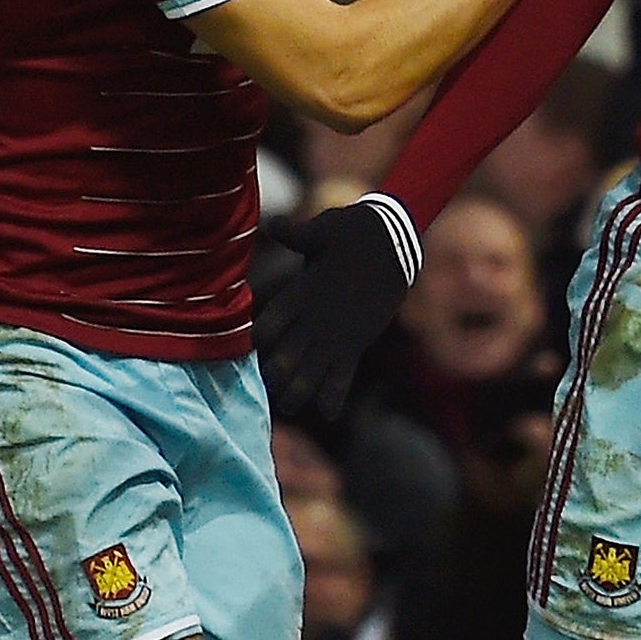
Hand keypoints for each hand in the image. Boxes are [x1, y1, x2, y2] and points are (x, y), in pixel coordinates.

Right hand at [255, 194, 420, 418]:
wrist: (385, 242)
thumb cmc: (352, 230)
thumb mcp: (325, 231)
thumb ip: (299, 235)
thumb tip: (271, 225)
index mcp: (299, 294)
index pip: (275, 319)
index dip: (265, 332)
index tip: (255, 345)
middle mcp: (310, 320)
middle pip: (287, 351)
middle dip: (278, 370)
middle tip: (269, 386)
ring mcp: (331, 336)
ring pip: (310, 369)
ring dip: (300, 387)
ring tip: (290, 406)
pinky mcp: (354, 345)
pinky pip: (341, 375)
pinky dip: (334, 394)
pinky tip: (329, 414)